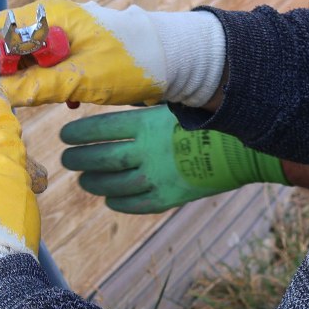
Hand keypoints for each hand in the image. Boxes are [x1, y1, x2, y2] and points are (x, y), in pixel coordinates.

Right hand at [0, 0, 225, 111]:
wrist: (176, 62)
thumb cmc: (136, 62)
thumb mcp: (84, 79)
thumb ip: (38, 86)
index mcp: (48, 17)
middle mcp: (46, 22)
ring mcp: (55, 38)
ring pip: (10, 60)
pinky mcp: (65, 55)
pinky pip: (30, 69)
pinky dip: (17, 88)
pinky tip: (16, 108)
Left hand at [59, 107, 288, 214]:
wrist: (242, 149)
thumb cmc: (208, 121)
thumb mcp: (175, 106)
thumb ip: (146, 110)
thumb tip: (118, 103)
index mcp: (147, 125)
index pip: (102, 129)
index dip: (79, 134)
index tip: (65, 136)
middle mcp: (148, 152)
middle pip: (102, 158)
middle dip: (80, 159)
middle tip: (66, 158)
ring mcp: (158, 177)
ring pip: (114, 184)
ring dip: (94, 182)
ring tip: (83, 180)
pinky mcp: (170, 197)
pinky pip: (136, 204)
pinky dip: (119, 202)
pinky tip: (110, 199)